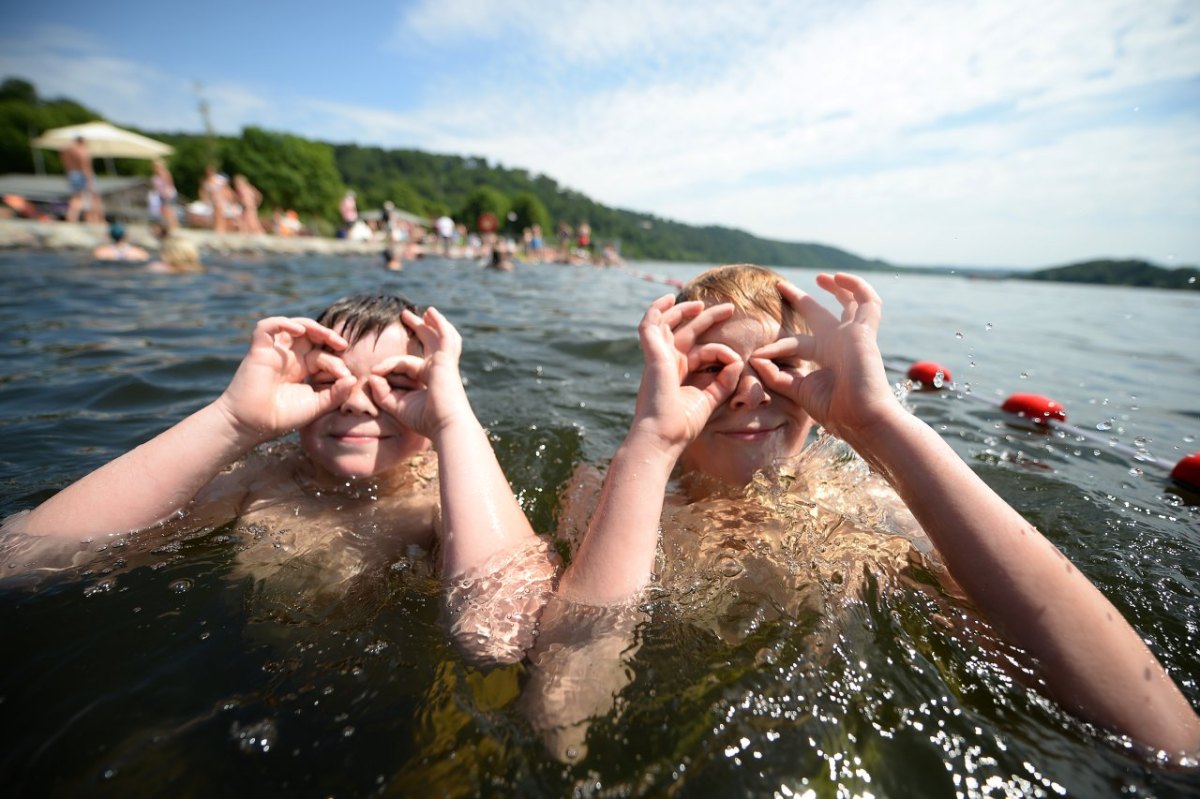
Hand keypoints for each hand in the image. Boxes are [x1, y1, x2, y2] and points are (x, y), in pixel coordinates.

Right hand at [216, 317, 353, 439]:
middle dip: (328, 335)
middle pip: (310, 335)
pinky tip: (298, 330)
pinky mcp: (259, 350)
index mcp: (303, 369)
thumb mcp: (316, 406)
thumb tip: (353, 378)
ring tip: (326, 334)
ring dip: (311, 326)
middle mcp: (290, 358)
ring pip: (292, 326)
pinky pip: (267, 327)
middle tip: (342, 344)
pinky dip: (282, 322)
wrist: (252, 425)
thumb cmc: (283, 417)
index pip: (323, 355)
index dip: (336, 362)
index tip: (346, 376)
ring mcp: (275, 353)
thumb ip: (336, 394)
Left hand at [368, 308, 471, 437]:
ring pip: (440, 337)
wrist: (446, 425)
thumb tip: (371, 377)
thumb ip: (383, 393)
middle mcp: (438, 369)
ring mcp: (444, 363)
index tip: (373, 373)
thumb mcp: (397, 406)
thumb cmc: (425, 421)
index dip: (387, 366)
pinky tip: (431, 313)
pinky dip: (439, 324)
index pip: (405, 364)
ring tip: (427, 311)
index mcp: (429, 379)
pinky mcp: (446, 360)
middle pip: (429, 343)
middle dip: (418, 328)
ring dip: (433, 323)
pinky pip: (444, 336)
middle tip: (405, 316)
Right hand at [631, 295, 742, 453]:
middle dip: (706, 318)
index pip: (702, 352)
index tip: (737, 361)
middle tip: (729, 308)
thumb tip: (738, 361)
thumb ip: (724, 381)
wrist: (664, 436)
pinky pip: (650, 325)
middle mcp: (668, 363)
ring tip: (701, 302)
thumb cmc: (683, 424)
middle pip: (686, 332)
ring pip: (667, 324)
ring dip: (682, 310)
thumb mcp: (711, 399)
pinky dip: (656, 310)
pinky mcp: (653, 355)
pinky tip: (668, 299)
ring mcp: (658, 357)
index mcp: (679, 374)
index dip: (722, 352)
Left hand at [750, 273, 898, 444]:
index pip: (796, 342)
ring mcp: (853, 336)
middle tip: (781, 287)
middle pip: (820, 314)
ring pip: (851, 302)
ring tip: (822, 277)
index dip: (776, 345)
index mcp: (824, 357)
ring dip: (838, 287)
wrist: (860, 418)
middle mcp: (838, 343)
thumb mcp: (798, 390)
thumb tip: (755, 359)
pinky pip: (867, 301)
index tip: (756, 354)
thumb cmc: (835, 410)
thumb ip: (776, 376)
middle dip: (802, 300)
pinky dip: (856, 286)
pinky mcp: (864, 331)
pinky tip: (838, 278)